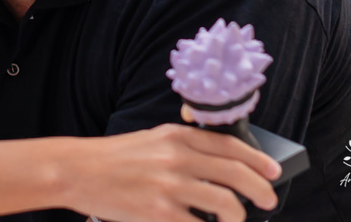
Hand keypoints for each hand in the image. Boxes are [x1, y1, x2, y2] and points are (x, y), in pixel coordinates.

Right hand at [67, 124, 279, 221]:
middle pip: (237, 175)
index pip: (230, 147)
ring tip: (233, 221)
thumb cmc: (113, 158)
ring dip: (237, 217)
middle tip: (267, 201)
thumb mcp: (151, 139)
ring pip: (227, 204)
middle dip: (260, 190)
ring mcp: (170, 186)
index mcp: (177, 136)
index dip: (258, 161)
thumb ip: (183, 147)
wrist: (78, 170)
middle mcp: (178, 158)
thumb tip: (219, 164)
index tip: (272, 172)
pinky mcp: (160, 213)